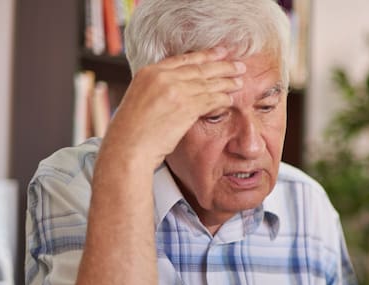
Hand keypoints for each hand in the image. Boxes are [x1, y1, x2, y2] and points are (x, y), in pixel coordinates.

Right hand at [100, 46, 245, 168]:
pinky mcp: (185, 107)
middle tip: (239, 65)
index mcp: (149, 72)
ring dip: (227, 82)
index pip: (183, 59)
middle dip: (222, 66)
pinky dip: (222, 99)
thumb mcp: (140, 98)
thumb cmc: (132, 130)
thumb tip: (177, 88)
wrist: (128, 147)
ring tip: (240, 81)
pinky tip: (230, 99)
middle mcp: (162, 77)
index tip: (220, 53)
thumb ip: (158, 88)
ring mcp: (174, 90)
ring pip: (207, 83)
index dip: (205, 56)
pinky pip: (210, 99)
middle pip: (199, 68)